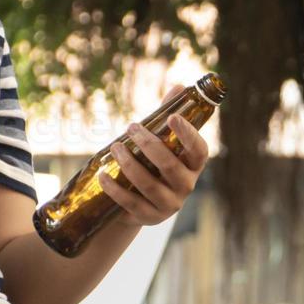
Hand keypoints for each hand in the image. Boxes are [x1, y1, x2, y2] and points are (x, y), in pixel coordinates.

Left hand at [100, 87, 210, 227]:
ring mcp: (169, 204)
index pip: (199, 151)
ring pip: (150, 185)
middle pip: (171, 167)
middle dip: (150, 145)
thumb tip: (180, 86)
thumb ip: (168, 115)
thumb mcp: (160, 141)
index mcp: (193, 166)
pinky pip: (131, 203)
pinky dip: (115, 189)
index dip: (188, 135)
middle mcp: (186, 186)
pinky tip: (103, 175)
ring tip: (115, 147)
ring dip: (130, 165)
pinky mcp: (150, 217)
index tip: (172, 118)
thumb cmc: (151, 164)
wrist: (136, 203)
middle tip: (131, 127)